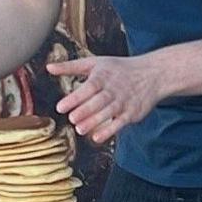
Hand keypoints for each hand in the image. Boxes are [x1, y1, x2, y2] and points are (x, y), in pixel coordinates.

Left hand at [47, 55, 165, 143]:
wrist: (152, 74)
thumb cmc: (119, 68)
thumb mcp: (95, 63)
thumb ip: (71, 67)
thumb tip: (48, 68)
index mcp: (103, 76)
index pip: (89, 88)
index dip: (75, 98)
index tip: (60, 107)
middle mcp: (114, 89)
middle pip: (98, 101)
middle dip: (85, 110)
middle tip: (72, 119)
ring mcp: (124, 102)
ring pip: (108, 113)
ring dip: (94, 122)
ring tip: (80, 129)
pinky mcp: (132, 113)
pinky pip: (120, 123)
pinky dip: (109, 130)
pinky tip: (97, 137)